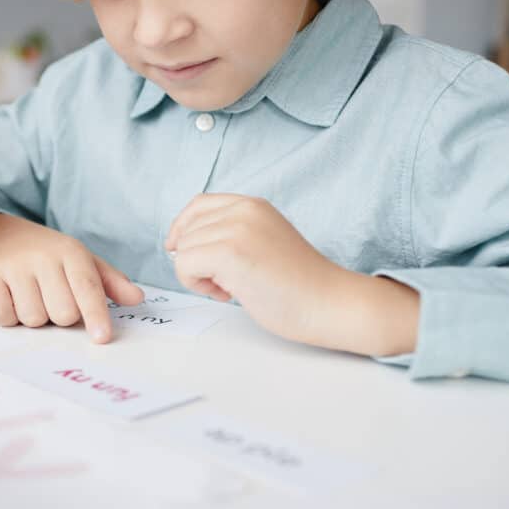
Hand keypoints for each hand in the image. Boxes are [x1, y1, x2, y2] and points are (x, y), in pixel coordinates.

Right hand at [0, 214, 144, 343]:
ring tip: (33, 297)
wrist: (4, 238)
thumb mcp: (84, 263)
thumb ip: (111, 283)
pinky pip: (5, 317)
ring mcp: (14, 267)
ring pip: (33, 319)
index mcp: (71, 252)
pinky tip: (14, 299)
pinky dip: (10, 317)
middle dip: (62, 317)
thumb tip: (137, 298)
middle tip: (55, 301)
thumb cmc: (52, 258)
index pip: (87, 288)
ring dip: (36, 317)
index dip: (95, 315)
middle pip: (62, 313)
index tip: (102, 337)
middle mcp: (42, 257)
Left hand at [165, 194, 418, 355]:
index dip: (182, 230)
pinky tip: (227, 294)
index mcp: (253, 205)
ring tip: (231, 288)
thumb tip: (180, 245)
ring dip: (197, 275)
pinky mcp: (230, 252)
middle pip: (186, 230)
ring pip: (182, 250)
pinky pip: (184, 265)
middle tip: (225, 282)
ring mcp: (237, 229)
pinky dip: (196, 284)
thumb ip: (230, 235)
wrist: (328, 303)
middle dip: (194, 259)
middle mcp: (244, 210)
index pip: (198, 206)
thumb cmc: (298, 284)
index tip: (180, 252)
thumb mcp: (262, 242)